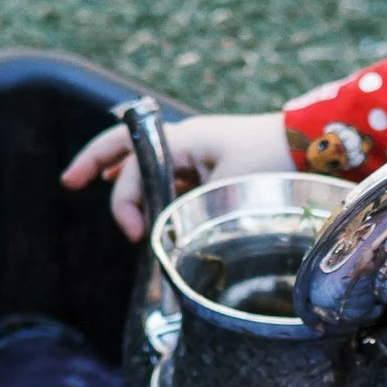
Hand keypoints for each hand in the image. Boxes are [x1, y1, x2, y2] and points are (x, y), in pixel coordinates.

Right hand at [61, 110, 297, 237]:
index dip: (124, 202)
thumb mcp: (232, 192)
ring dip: (123, 172)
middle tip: (69, 181)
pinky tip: (145, 197)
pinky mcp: (214, 163)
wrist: (316, 144)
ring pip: (147, 157)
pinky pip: (170, 169)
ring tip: (97, 185)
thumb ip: (197, 216)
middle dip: (95, 162)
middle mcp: (187, 140)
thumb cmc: (277, 163)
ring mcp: (199, 149)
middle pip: (126, 145)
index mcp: (185, 140)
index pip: (134, 168)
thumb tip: (170, 246)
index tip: (135, 236)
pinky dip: (151, 180)